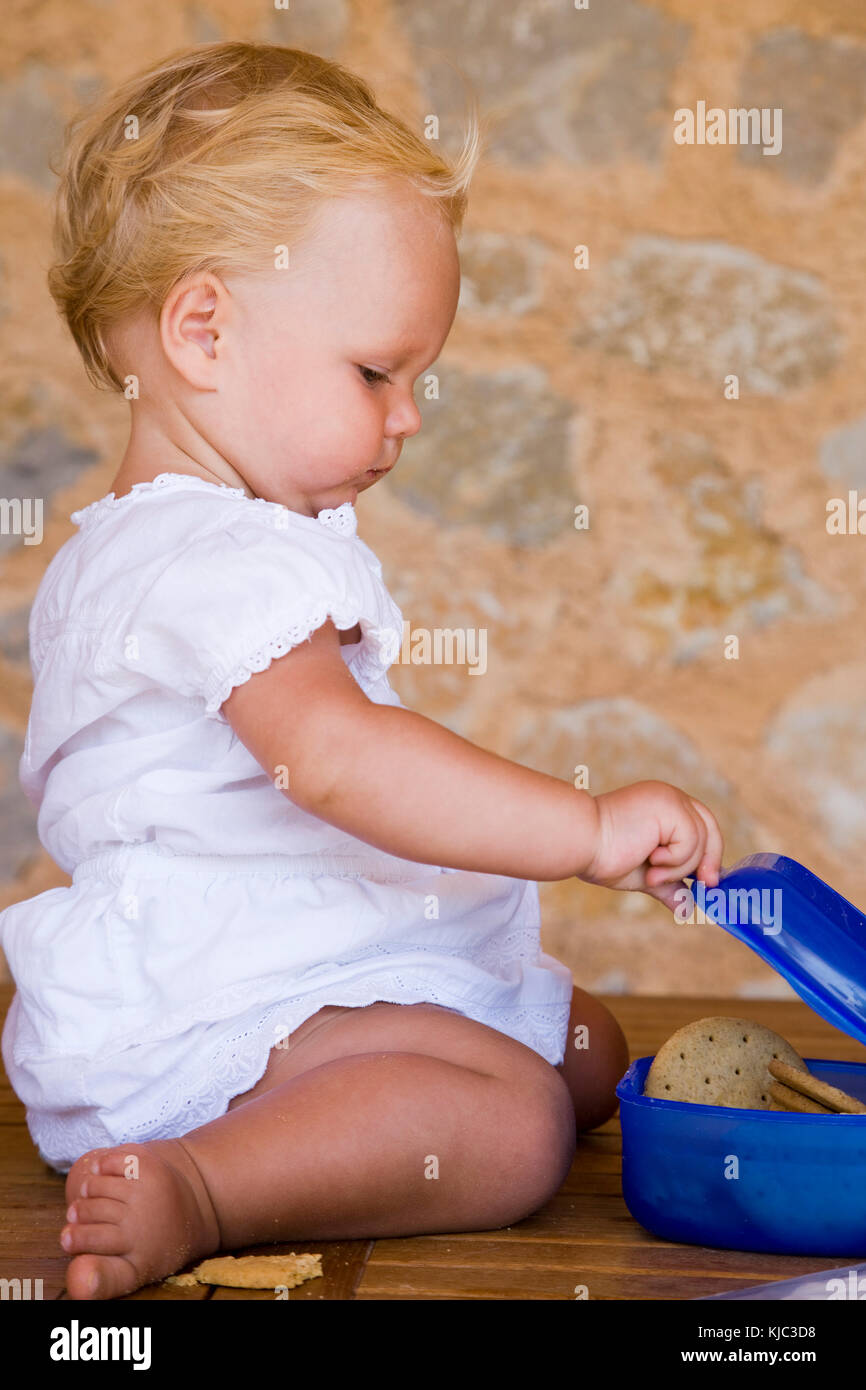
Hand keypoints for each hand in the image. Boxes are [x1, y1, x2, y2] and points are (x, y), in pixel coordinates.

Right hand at [581, 780, 723, 911]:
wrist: (582, 843)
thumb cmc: (603, 856)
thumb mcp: (645, 874)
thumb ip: (669, 884)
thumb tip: (687, 908)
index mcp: (662, 807)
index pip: (701, 827)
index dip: (709, 854)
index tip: (706, 882)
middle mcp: (668, 797)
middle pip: (709, 828)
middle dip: (710, 860)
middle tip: (705, 885)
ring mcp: (669, 799)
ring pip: (700, 840)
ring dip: (679, 866)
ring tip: (652, 874)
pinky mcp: (669, 806)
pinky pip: (691, 841)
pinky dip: (674, 860)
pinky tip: (650, 859)